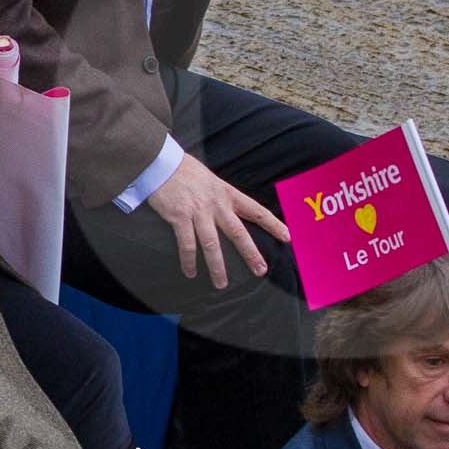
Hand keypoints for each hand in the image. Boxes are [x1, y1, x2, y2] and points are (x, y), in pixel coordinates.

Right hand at [144, 153, 290, 287]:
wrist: (161, 163)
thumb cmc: (186, 172)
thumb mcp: (212, 181)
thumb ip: (222, 197)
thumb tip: (230, 211)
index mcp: (228, 194)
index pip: (256, 211)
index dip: (273, 224)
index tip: (287, 237)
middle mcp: (217, 204)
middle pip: (238, 233)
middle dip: (250, 254)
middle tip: (261, 271)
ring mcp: (198, 211)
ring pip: (212, 244)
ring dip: (217, 267)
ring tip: (221, 284)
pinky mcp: (179, 217)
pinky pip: (187, 244)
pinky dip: (189, 260)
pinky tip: (190, 272)